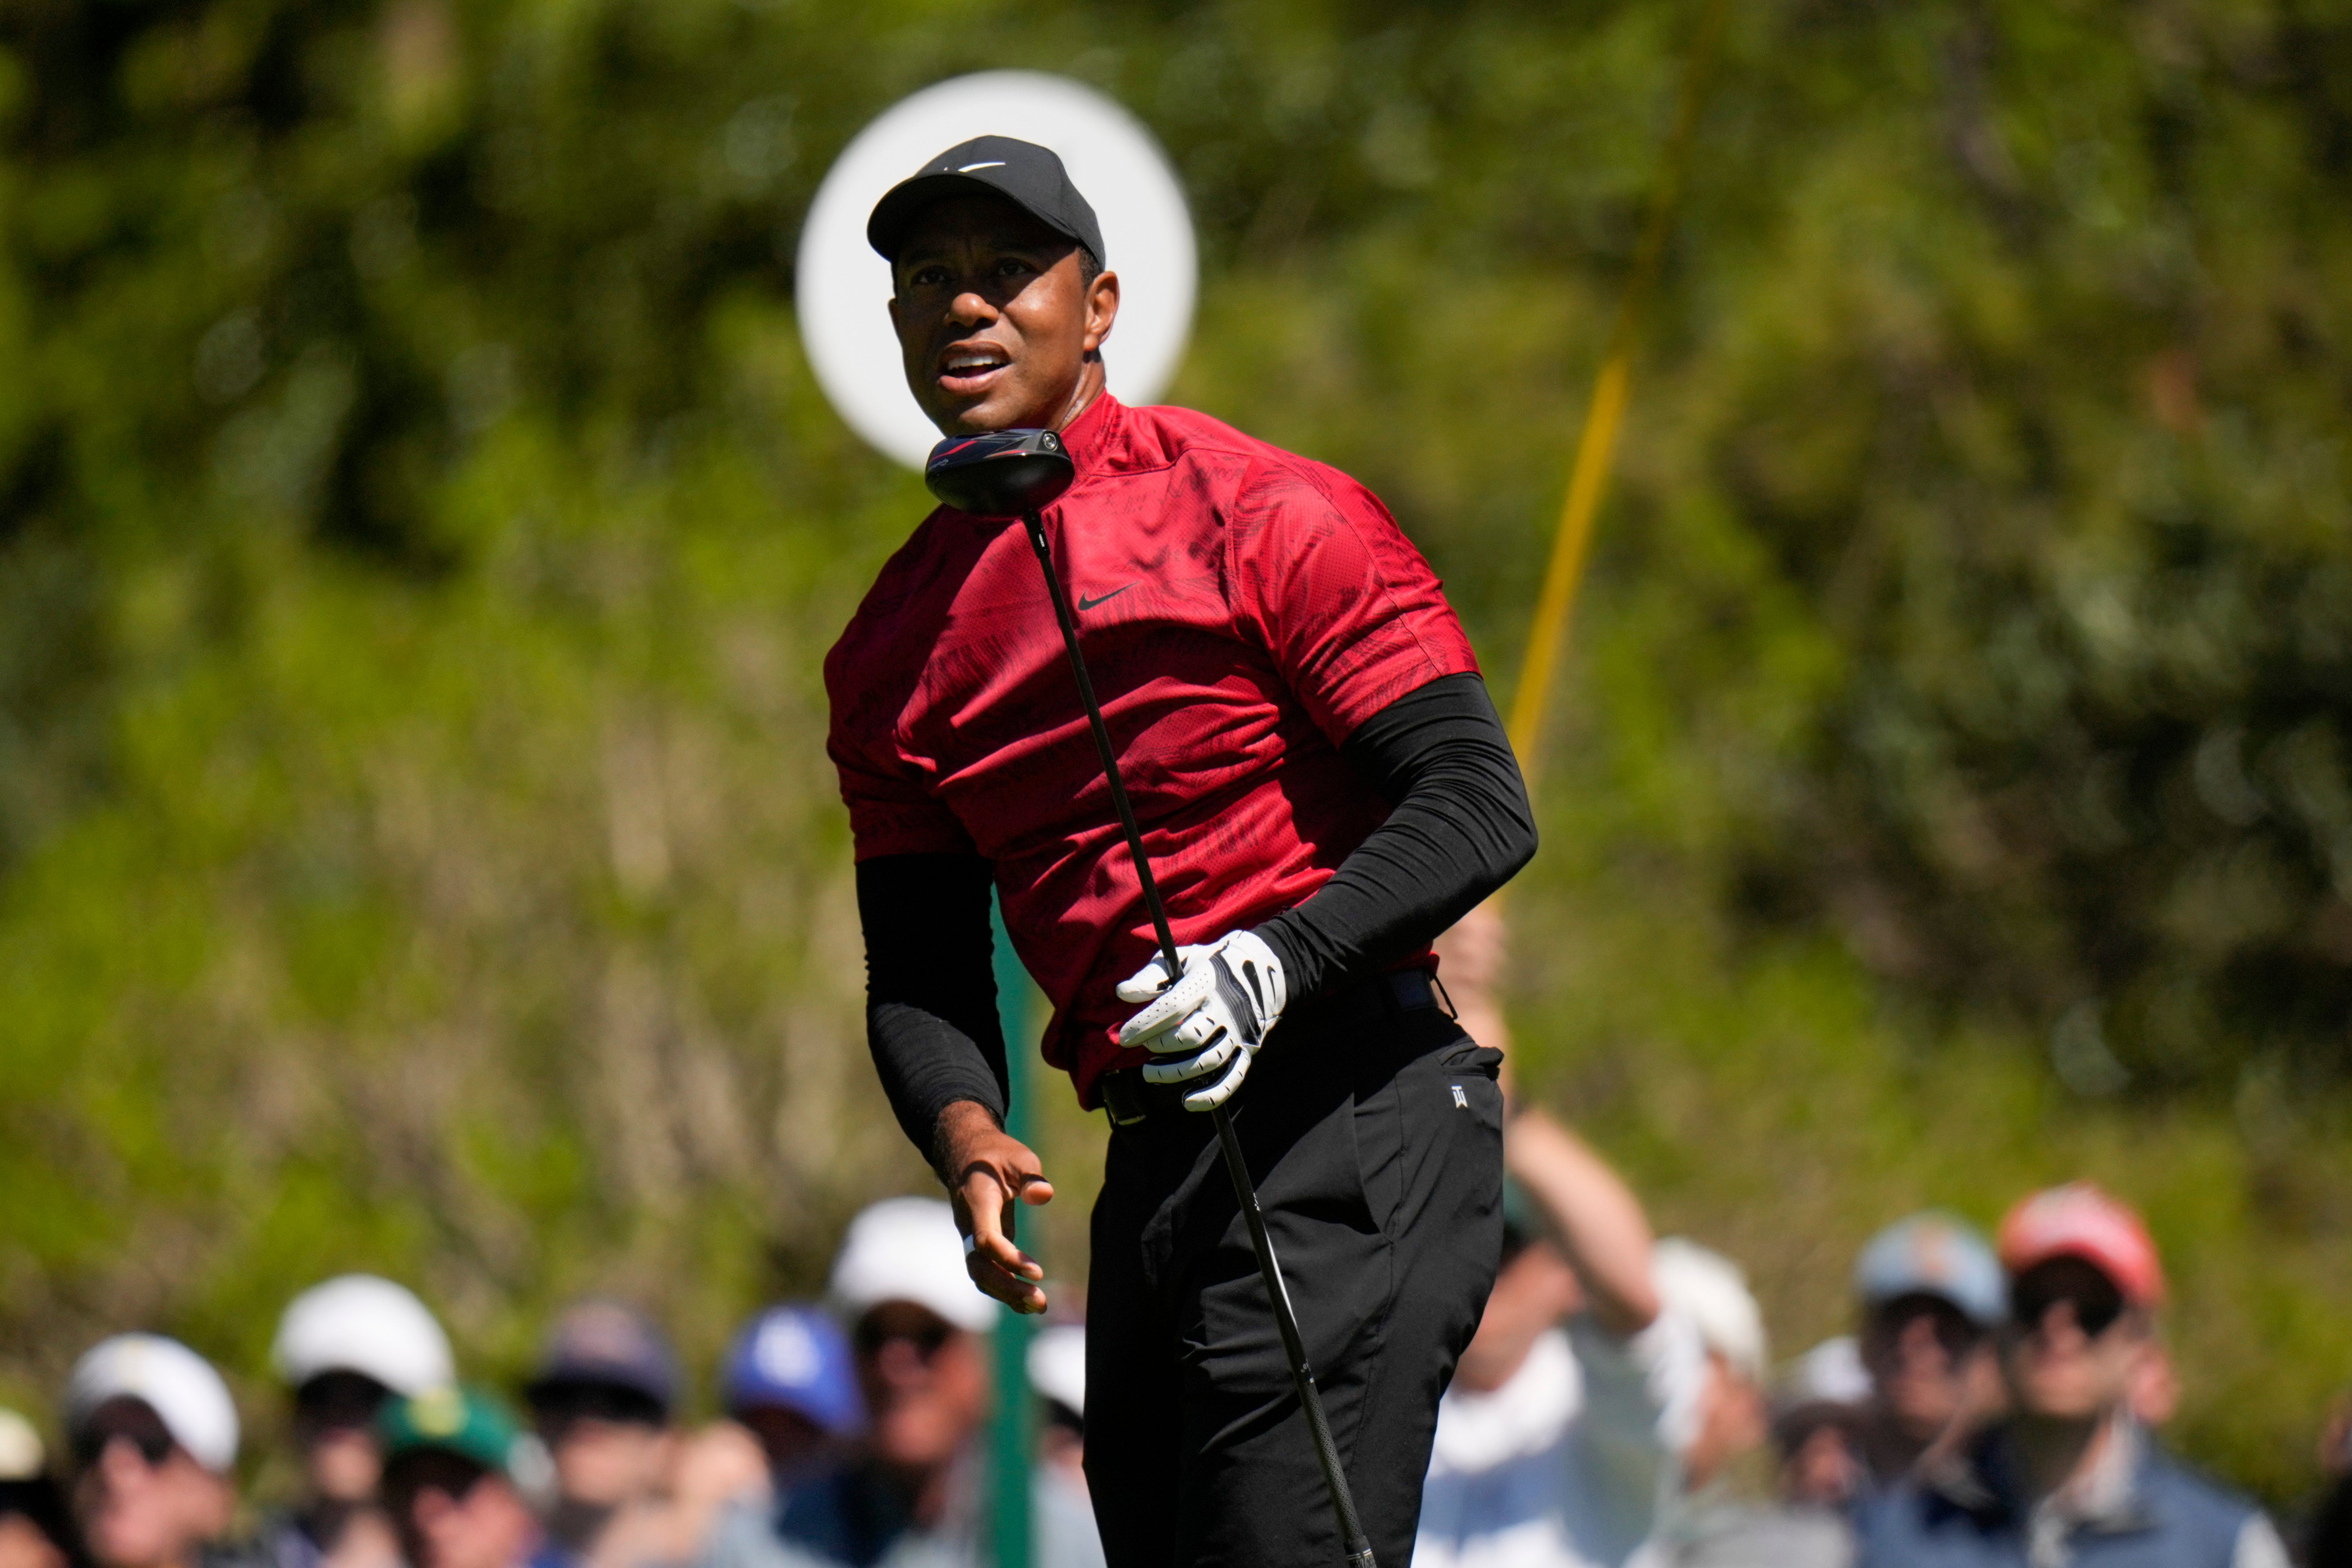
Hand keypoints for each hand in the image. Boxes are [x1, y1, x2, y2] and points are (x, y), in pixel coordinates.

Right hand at [936, 1102, 1052, 1313]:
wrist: (966, 1155)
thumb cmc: (997, 1155)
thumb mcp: (1019, 1156)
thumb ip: (1030, 1175)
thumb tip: (1044, 1195)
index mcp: (977, 1202)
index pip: (986, 1240)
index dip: (1009, 1259)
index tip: (1038, 1272)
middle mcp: (969, 1225)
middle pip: (979, 1266)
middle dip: (1007, 1287)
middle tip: (1040, 1300)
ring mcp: (970, 1238)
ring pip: (980, 1275)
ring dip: (1007, 1294)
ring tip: (1040, 1305)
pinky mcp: (979, 1246)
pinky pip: (986, 1274)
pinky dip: (1004, 1290)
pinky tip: (1028, 1303)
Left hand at [1114, 930, 1287, 1111]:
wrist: (1258, 970)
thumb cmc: (1205, 966)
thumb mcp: (1179, 959)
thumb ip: (1151, 977)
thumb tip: (1122, 993)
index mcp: (1206, 982)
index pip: (1174, 1006)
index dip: (1147, 1023)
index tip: (1125, 1036)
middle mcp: (1226, 1008)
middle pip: (1191, 1036)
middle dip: (1160, 1046)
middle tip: (1143, 1046)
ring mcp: (1239, 1032)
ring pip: (1208, 1061)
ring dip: (1175, 1073)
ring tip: (1150, 1072)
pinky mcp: (1247, 1050)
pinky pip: (1233, 1078)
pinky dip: (1211, 1096)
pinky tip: (1187, 1102)